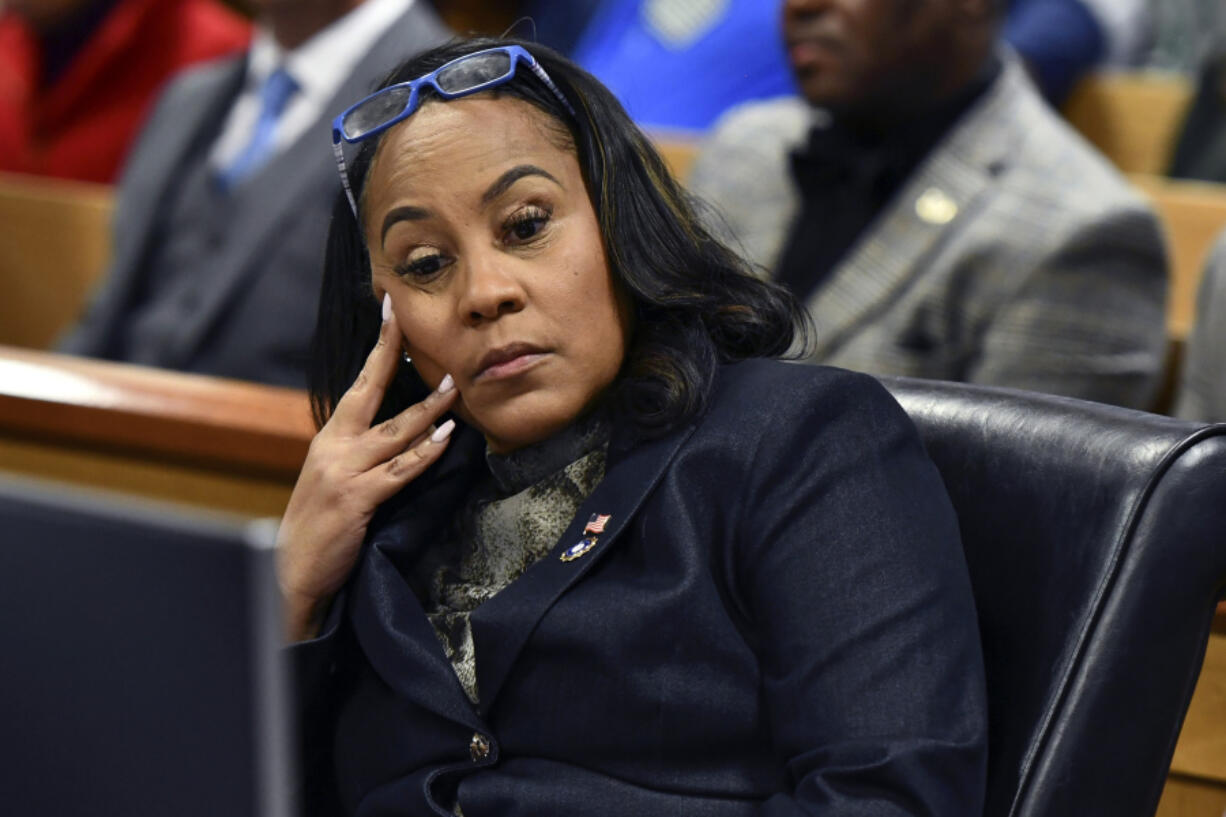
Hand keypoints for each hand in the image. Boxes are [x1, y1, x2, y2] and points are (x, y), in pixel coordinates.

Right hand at [278, 294, 458, 640]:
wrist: (291, 573)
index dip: (377, 348)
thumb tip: (396, 429)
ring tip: (456, 385)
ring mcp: (344, 472)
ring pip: (394, 430)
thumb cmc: (319, 528)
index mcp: (329, 439)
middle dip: (390, 352)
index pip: (358, 384)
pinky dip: (425, 453)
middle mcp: (333, 447)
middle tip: (411, 320)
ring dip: (428, 407)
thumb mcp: (332, 479)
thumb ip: (357, 453)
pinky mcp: (357, 499)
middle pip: (368, 390)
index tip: (390, 311)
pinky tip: (446, 437)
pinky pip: (399, 470)